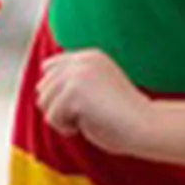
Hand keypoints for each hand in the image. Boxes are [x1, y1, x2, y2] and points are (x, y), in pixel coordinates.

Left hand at [37, 48, 154, 154]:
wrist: (144, 125)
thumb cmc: (123, 118)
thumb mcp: (96, 92)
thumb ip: (73, 85)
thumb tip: (40, 89)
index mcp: (90, 56)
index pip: (50, 67)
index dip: (56, 92)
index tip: (78, 107)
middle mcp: (82, 60)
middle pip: (43, 87)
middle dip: (57, 107)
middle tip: (83, 116)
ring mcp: (78, 74)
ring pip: (45, 102)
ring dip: (61, 119)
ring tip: (85, 120)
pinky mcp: (75, 92)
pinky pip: (52, 117)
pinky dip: (65, 128)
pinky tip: (85, 126)